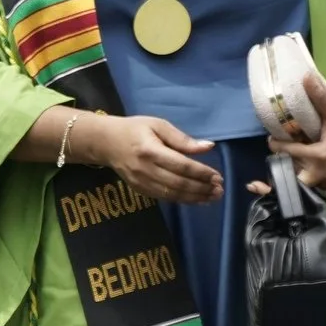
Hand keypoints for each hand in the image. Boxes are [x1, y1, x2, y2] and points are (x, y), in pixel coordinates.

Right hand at [87, 113, 223, 205]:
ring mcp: (142, 182)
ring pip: (172, 194)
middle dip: (201, 188)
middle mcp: (146, 169)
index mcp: (150, 150)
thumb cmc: (135, 129)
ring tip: (213, 197)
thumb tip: (208, 146)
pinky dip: (183, 200)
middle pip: (178, 183)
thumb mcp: (158, 125)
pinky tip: (197, 199)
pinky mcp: (140, 190)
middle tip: (219, 190)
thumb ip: (182, 139)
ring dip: (195, 198)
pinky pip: (165, 198)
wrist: (106, 143)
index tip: (218, 176)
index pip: (181, 166)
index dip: (201, 173)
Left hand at [281, 70, 325, 197]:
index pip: (290, 152)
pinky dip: (310, 176)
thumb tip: (306, 76)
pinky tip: (309, 165)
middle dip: (285, 164)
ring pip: (304, 181)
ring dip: (297, 171)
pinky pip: (317, 184)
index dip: (277, 145)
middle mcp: (323, 172)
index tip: (272, 139)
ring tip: (293, 158)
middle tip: (282, 152)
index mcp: (320, 156)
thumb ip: (319, 95)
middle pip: (293, 174)